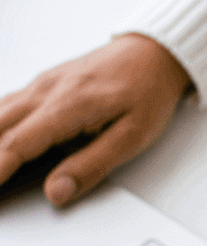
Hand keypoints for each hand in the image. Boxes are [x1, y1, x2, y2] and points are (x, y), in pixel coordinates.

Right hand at [0, 35, 191, 206]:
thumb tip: (57, 191)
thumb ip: (93, 164)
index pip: (18, 143)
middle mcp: (48, 90)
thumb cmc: (148, 91)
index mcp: (70, 104)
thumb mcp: (133, 135)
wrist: (153, 54)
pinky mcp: (42, 84)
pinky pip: (6, 104)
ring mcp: (42, 84)